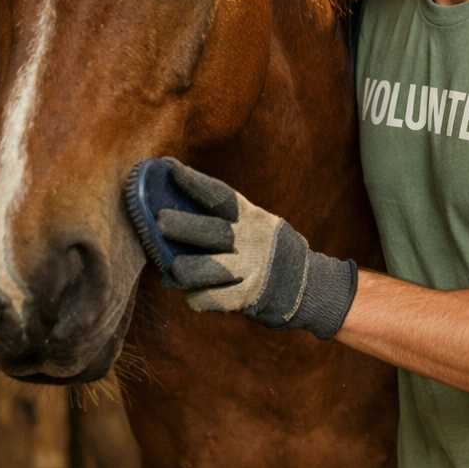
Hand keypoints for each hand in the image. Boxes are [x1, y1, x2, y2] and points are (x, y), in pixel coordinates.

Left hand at [127, 158, 356, 338]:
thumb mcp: (257, 226)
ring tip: (171, 269)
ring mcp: (251, 269)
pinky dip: (196, 297)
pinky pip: (211, 298)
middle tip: (160, 221)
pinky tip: (190, 293)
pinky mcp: (248, 296)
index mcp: (252, 218)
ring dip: (184, 268)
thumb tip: (174, 216)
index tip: (170, 169)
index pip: (221, 196)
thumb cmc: (268, 252)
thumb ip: (224, 223)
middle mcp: (253, 241)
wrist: (308, 286)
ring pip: (206, 268)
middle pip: (212, 231)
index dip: (195, 182)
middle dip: (183, 225)